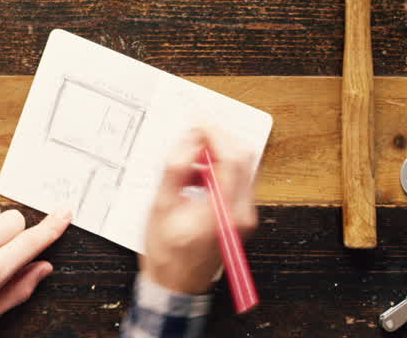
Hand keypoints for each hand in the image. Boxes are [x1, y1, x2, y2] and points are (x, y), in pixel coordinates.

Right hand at [141, 128, 257, 294]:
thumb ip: (176, 169)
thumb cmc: (167, 254)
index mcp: (224, 210)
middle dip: (219, 138)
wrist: (176, 287)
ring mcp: (245, 216)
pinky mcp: (241, 217)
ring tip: (189, 158)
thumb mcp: (161, 207)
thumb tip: (189, 139)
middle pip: (243, 158)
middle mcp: (242, 213)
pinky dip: (220, 169)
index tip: (198, 120)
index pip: (231, 157)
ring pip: (242, 167)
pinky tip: (197, 175)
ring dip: (218, 154)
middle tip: (195, 131)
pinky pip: (238, 181)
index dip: (216, 132)